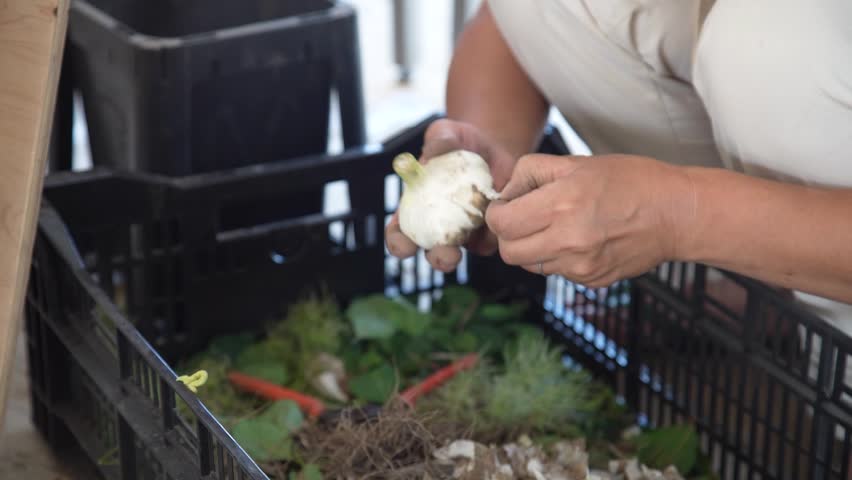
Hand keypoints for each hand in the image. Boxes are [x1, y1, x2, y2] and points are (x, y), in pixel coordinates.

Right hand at [384, 119, 515, 271]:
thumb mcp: (447, 132)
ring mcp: (466, 232)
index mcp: (417, 208)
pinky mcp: (491, 232)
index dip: (399, 243)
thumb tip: (432, 151)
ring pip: (466, 253)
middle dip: (437, 258)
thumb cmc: (461, 141)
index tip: (404, 243)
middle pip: (433, 253)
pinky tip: (500, 217)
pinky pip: (493, 241)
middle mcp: (439, 226)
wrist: (496, 147)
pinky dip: (495, 234)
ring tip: (472, 242)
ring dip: (471, 253)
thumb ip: (439, 138)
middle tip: (446, 252)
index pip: (401, 233)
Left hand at [485, 153, 693, 286]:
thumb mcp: (575, 162)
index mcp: (561, 205)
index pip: (502, 224)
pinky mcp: (592, 281)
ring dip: (532, 247)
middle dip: (508, 235)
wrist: (676, 214)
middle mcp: (569, 241)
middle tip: (522, 218)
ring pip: (530, 265)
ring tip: (555, 226)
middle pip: (509, 252)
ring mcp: (581, 266)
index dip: (496, 214)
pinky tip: (579, 239)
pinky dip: (557, 258)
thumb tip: (504, 194)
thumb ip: (530, 173)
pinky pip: (557, 273)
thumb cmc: (628, 181)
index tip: (505, 206)